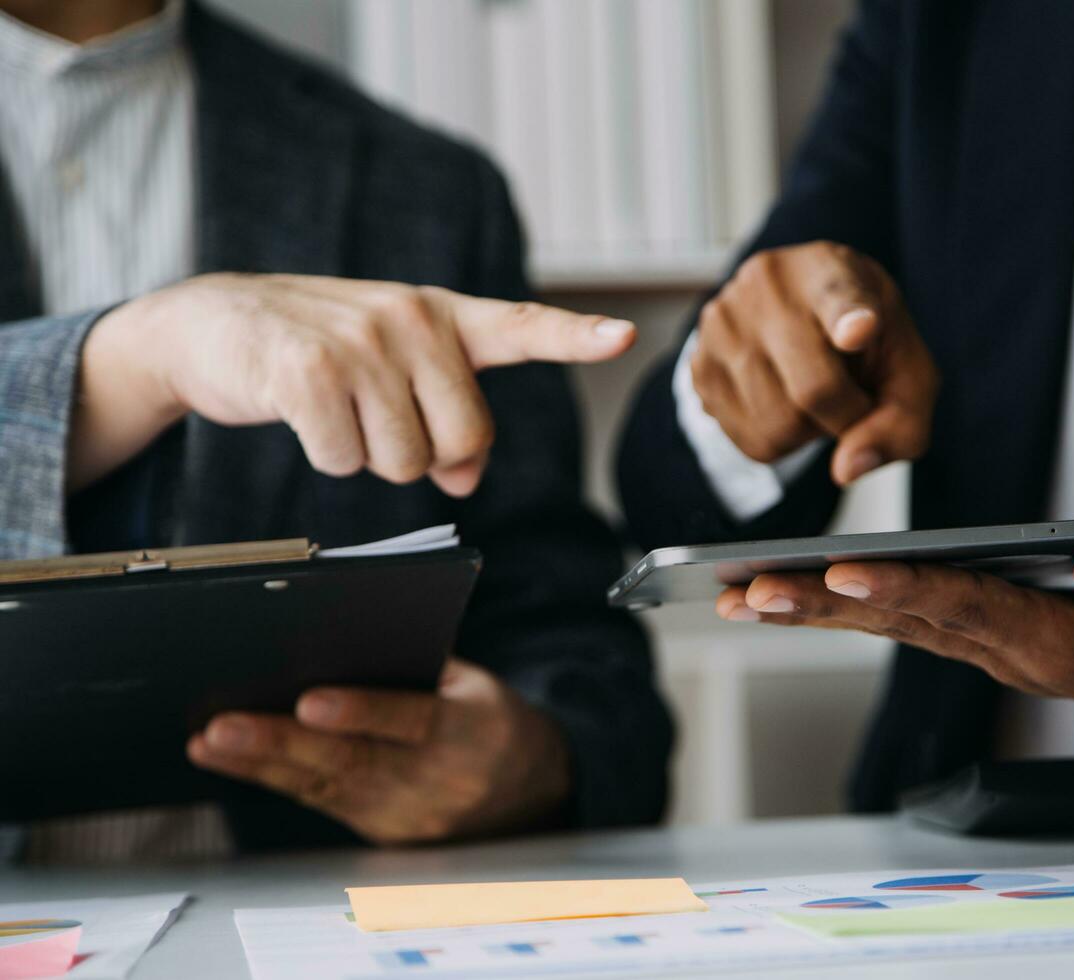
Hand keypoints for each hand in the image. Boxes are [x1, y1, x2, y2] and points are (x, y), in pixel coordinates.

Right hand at [71, 273, 635, 493]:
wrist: (214, 323)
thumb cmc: (322, 352)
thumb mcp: (395, 371)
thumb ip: (448, 413)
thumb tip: (465, 479)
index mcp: (443, 316)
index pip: (522, 325)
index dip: (575, 335)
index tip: (622, 336)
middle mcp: (410, 320)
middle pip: (463, 439)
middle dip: (425, 454)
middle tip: (378, 417)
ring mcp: (361, 342)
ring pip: (406, 462)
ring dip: (370, 456)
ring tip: (337, 408)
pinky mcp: (310, 372)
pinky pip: (347, 462)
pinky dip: (326, 456)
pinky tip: (303, 414)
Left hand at [187, 658, 570, 843]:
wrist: (530, 795)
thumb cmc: (488, 720)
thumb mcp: (474, 685)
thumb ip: (417, 669)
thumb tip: (336, 640)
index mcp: (473, 732)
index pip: (414, 721)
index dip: (361, 712)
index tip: (309, 701)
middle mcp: (439, 782)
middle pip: (353, 762)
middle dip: (282, 744)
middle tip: (224, 726)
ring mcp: (408, 817)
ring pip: (325, 787)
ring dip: (260, 764)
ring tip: (209, 741)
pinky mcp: (381, 835)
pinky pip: (320, 803)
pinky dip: (272, 779)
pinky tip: (231, 760)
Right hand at [692, 241, 938, 484]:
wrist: (799, 315)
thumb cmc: (864, 345)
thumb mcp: (906, 371)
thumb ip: (900, 422)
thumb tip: (846, 470)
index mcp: (833, 272)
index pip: (840, 295)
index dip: (851, 317)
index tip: (861, 329)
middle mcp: (770, 286)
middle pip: (815, 390)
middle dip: (847, 418)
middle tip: (854, 402)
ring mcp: (725, 323)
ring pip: (778, 425)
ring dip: (810, 432)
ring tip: (815, 394)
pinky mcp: (699, 363)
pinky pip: (749, 439)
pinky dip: (780, 441)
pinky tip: (785, 403)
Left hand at [717, 548, 1073, 740]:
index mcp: (1057, 645)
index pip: (969, 611)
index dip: (908, 592)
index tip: (843, 574)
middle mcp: (1005, 653)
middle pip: (902, 624)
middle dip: (821, 609)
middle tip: (745, 594)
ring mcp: (984, 647)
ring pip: (887, 628)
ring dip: (811, 613)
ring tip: (734, 597)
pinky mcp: (975, 634)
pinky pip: (897, 621)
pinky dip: (837, 609)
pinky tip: (786, 594)